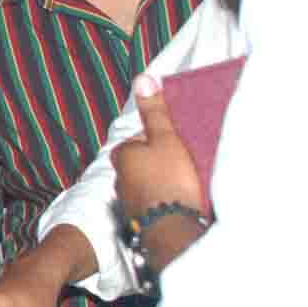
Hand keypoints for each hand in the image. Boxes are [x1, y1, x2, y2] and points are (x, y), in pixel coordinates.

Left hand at [113, 74, 206, 230]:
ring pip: (150, 182)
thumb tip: (142, 79)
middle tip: (188, 162)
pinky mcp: (141, 219)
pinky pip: (156, 201)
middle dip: (164, 161)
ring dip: (166, 181)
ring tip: (189, 182)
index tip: (181, 142)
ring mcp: (128, 200)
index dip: (163, 138)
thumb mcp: (165, 138)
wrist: (172, 227)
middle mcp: (119, 177)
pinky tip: (183, 201)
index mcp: (122, 154)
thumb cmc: (168, 178)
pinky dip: (168, 199)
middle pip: (146, 161)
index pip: (142, 138)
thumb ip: (155, 111)